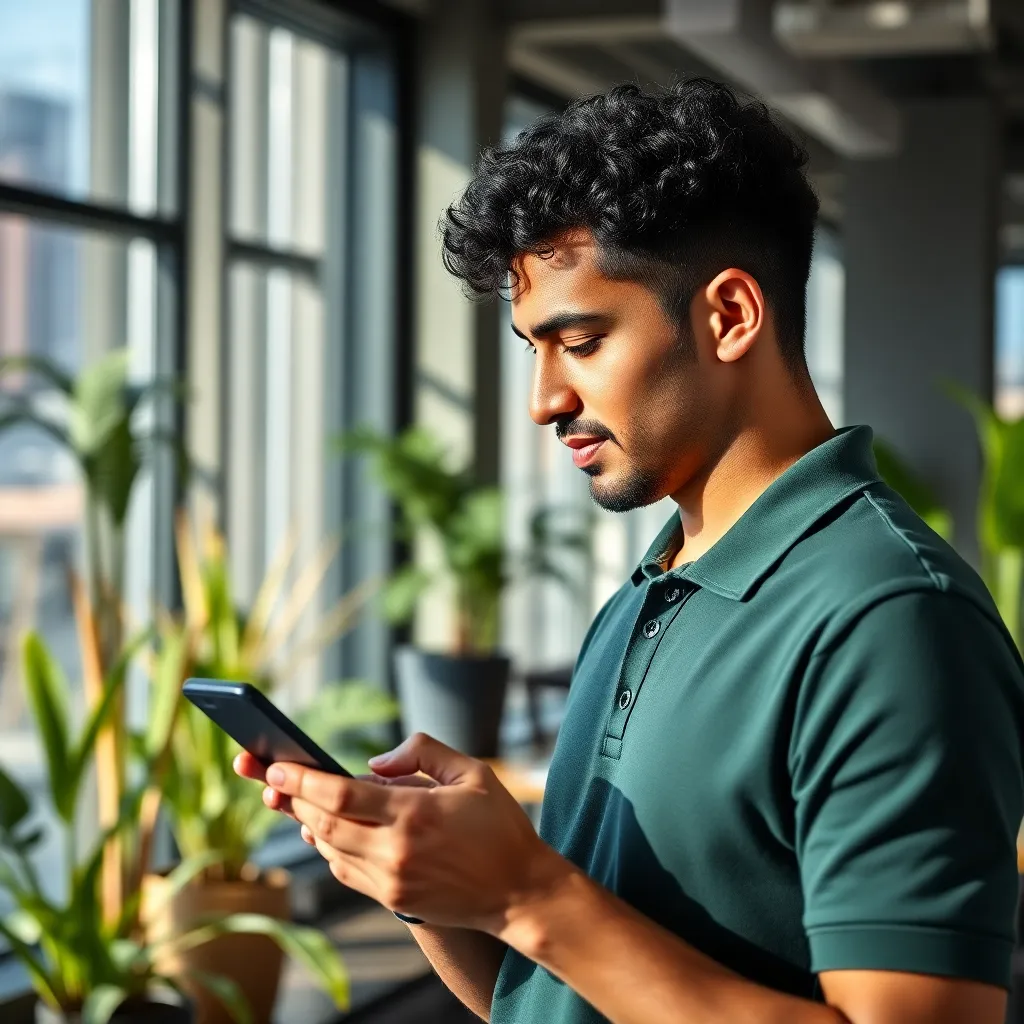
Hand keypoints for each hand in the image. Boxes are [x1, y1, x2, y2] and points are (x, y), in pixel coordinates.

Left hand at [234, 734, 569, 932]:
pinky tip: (323, 830)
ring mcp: (391, 881)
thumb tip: (376, 763)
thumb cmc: (499, 826)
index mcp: (416, 814)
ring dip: (306, 822)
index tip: (277, 765)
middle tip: (270, 776)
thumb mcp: (473, 773)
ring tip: (288, 799)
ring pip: (330, 848)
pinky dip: (328, 848)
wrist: (519, 892)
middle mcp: (396, 851)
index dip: (302, 779)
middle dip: (292, 798)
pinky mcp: (392, 900)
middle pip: (325, 822)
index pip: (341, 794)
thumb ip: (424, 753)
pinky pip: (344, 871)